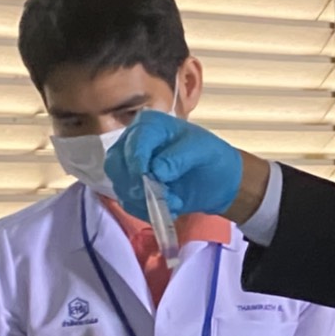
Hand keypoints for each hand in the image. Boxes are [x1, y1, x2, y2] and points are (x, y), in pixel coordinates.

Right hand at [105, 109, 242, 218]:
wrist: (218, 179)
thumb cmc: (211, 157)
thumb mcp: (203, 151)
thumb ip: (179, 157)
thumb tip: (156, 171)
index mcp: (150, 125)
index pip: (133, 141)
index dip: (136, 160)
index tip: (147, 176)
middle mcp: (133, 143)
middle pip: (116, 163)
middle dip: (135, 183)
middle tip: (159, 195)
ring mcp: (129, 167)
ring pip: (119, 184)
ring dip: (142, 199)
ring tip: (173, 202)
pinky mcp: (133, 188)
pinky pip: (127, 202)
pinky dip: (144, 210)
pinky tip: (168, 209)